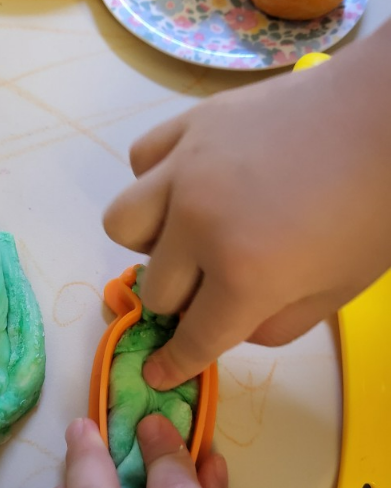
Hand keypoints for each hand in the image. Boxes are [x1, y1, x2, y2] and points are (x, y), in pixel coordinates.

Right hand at [103, 21, 390, 388]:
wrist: (387, 115)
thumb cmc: (376, 209)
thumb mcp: (340, 291)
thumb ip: (276, 327)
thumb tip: (228, 325)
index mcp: (244, 276)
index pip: (193, 340)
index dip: (174, 364)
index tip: (156, 371)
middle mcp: (198, 226)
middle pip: (158, 290)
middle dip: (185, 301)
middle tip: (214, 282)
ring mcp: (185, 169)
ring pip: (123, 225)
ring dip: (152, 244)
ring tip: (185, 231)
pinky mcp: (188, 125)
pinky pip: (140, 162)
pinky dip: (156, 181)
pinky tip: (189, 181)